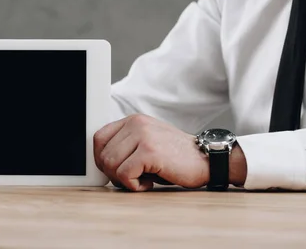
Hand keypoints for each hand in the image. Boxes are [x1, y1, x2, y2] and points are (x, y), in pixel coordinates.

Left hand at [93, 114, 208, 191]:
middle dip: (113, 173)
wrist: (206, 159)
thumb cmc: (176, 157)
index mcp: (133, 120)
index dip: (101, 159)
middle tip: (133, 178)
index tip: (114, 170)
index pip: (99, 138)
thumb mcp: (146, 142)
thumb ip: (125, 146)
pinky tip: (149, 183)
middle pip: (103, 154)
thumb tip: (101, 163)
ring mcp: (142, 136)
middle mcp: (136, 123)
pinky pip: (125, 175)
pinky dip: (134, 186)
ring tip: (143, 179)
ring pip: (111, 165)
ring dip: (124, 180)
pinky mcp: (149, 152)